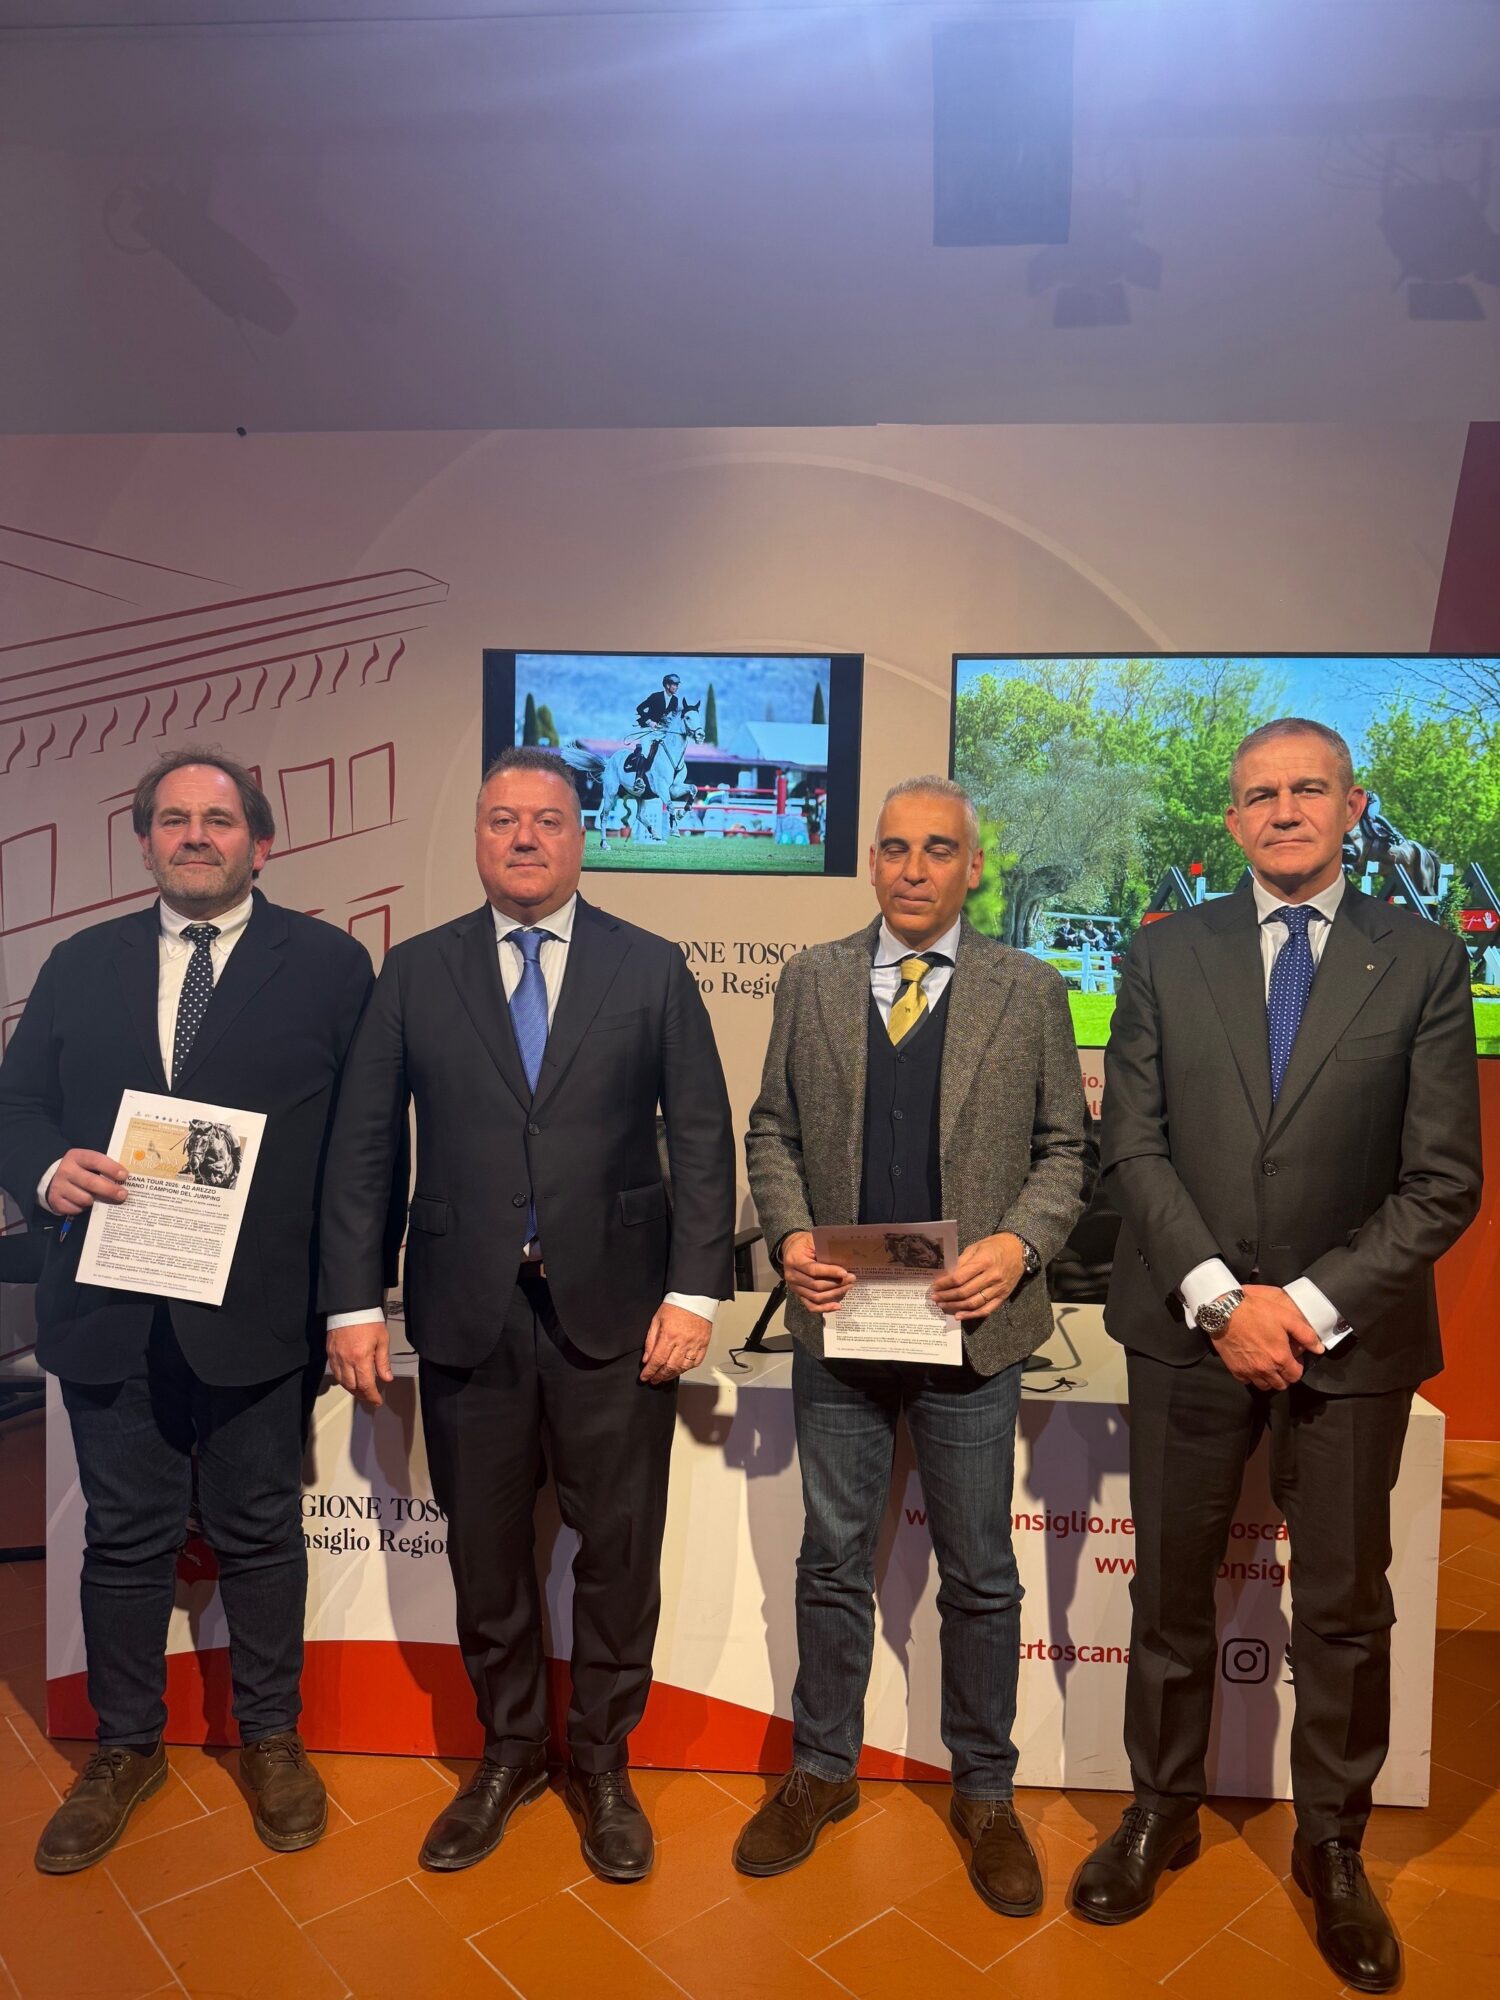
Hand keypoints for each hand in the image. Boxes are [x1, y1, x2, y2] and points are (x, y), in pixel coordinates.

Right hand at [45, 1149, 128, 1217]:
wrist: (55, 1180)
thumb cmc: (81, 1171)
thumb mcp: (89, 1164)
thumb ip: (104, 1167)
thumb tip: (126, 1179)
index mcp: (77, 1157)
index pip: (96, 1160)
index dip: (111, 1168)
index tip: (124, 1176)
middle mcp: (66, 1170)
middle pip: (91, 1182)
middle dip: (109, 1189)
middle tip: (123, 1195)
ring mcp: (59, 1185)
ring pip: (84, 1198)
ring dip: (95, 1201)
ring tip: (97, 1198)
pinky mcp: (55, 1200)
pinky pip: (75, 1208)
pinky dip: (83, 1208)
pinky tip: (83, 1203)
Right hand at [327, 1321, 392, 1407]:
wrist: (350, 1307)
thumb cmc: (367, 1320)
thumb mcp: (382, 1340)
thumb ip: (383, 1361)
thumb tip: (387, 1378)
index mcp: (361, 1357)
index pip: (366, 1385)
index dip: (372, 1396)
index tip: (377, 1400)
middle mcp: (346, 1360)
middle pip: (352, 1386)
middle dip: (362, 1395)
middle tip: (370, 1397)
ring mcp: (336, 1357)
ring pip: (342, 1382)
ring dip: (352, 1389)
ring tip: (361, 1391)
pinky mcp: (330, 1353)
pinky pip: (334, 1372)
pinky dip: (342, 1379)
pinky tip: (349, 1379)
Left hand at [640, 1302, 711, 1383]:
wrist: (694, 1298)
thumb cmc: (675, 1306)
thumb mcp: (656, 1320)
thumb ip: (650, 1340)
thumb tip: (646, 1359)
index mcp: (669, 1335)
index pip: (657, 1360)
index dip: (649, 1371)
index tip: (645, 1377)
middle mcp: (683, 1342)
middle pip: (669, 1367)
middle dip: (659, 1376)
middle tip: (654, 1380)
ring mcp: (694, 1344)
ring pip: (683, 1367)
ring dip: (672, 1375)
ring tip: (665, 1377)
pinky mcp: (703, 1344)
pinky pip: (696, 1362)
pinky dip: (687, 1369)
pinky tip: (680, 1370)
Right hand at [780, 1231, 854, 1314]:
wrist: (791, 1249)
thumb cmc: (805, 1243)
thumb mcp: (812, 1240)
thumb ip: (825, 1249)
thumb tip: (844, 1258)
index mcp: (794, 1261)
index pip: (813, 1270)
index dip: (830, 1272)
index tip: (845, 1273)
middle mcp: (792, 1276)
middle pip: (816, 1285)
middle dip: (836, 1284)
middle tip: (851, 1279)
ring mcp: (794, 1288)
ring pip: (816, 1297)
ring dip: (834, 1294)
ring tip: (848, 1287)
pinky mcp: (799, 1295)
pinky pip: (811, 1305)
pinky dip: (825, 1308)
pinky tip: (837, 1306)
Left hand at [930, 1232, 1025, 1318]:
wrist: (1019, 1250)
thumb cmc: (995, 1245)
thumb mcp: (976, 1247)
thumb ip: (962, 1261)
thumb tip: (946, 1276)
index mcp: (983, 1261)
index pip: (959, 1278)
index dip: (944, 1284)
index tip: (935, 1286)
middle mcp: (991, 1276)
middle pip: (964, 1292)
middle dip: (947, 1296)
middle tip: (935, 1298)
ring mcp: (998, 1288)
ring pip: (973, 1303)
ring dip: (956, 1306)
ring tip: (943, 1306)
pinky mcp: (1003, 1296)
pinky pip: (986, 1309)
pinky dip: (972, 1315)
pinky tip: (959, 1315)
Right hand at [1210, 1284, 1324, 1390]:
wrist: (1225, 1312)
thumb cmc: (1255, 1312)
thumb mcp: (1286, 1317)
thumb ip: (1306, 1334)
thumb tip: (1319, 1348)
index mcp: (1280, 1357)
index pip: (1295, 1376)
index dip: (1296, 1368)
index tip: (1292, 1359)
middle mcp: (1266, 1368)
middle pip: (1281, 1385)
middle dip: (1284, 1376)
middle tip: (1280, 1362)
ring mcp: (1249, 1371)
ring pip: (1264, 1386)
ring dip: (1269, 1379)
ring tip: (1267, 1365)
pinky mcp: (1235, 1369)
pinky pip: (1247, 1381)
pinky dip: (1252, 1377)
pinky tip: (1252, 1364)